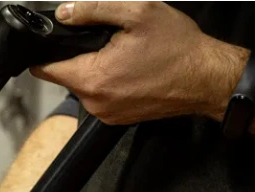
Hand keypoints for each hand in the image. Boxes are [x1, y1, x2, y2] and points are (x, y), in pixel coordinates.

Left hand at [31, 0, 244, 124]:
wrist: (208, 78)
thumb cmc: (178, 47)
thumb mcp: (138, 12)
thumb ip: (94, 9)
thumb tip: (65, 12)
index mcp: (92, 79)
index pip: (45, 69)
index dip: (46, 49)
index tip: (57, 37)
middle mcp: (94, 102)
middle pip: (65, 75)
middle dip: (79, 54)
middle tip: (106, 39)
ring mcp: (105, 113)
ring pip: (84, 84)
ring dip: (95, 67)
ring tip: (122, 53)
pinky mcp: (118, 117)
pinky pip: (101, 95)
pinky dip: (109, 80)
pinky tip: (130, 67)